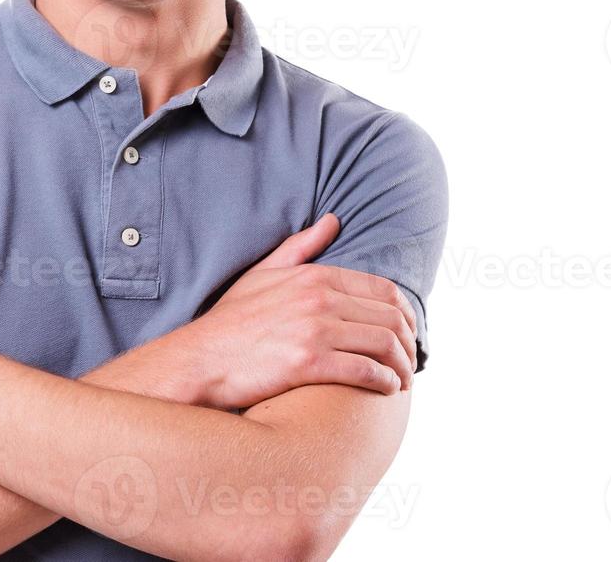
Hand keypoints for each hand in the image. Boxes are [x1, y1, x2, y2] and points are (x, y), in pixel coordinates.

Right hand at [171, 213, 417, 409]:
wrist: (201, 359)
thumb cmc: (231, 321)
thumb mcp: (262, 274)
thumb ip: (300, 248)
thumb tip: (332, 220)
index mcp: (313, 276)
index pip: (383, 290)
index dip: (405, 314)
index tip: (406, 333)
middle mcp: (318, 299)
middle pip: (391, 319)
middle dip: (408, 344)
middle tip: (409, 362)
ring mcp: (314, 330)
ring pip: (384, 345)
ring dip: (402, 366)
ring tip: (401, 380)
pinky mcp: (309, 363)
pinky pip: (366, 372)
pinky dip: (385, 382)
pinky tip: (386, 388)